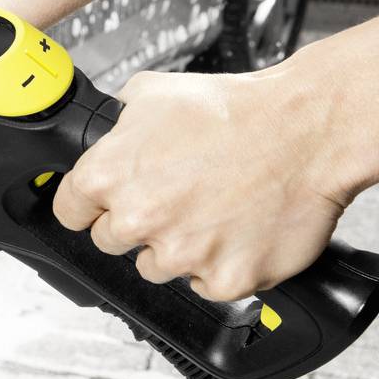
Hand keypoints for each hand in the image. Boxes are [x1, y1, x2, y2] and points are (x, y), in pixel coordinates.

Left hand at [51, 68, 347, 301]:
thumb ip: (117, 124)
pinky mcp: (225, 279)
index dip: (90, 204)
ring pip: (157, 267)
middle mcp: (138, 219)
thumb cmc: (237, 109)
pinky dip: (222, 265)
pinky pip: (207, 285)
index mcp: (109, 175)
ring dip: (177, 247)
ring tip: (211, 209)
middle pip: (111, 241)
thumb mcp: (153, 93)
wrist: (308, 129)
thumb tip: (105, 133)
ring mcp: (182, 255)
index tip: (106, 203)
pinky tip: (237, 230)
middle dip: (137, 222)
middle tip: (174, 197)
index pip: (70, 210)